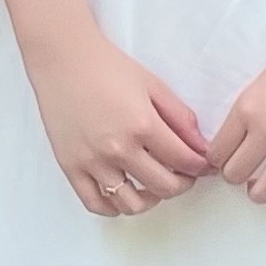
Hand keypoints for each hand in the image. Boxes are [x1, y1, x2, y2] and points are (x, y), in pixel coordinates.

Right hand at [25, 19, 212, 218]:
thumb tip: (201, 147)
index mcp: (142, 125)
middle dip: (182, 184)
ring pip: (132, 204)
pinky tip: (124, 192)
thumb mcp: (153, 85)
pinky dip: (115, 207)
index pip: (183, 161)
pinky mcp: (71, 167)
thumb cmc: (108, 67)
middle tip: (183, 175)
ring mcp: (92, 161)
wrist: (63, 59)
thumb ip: (181, 118)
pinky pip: (97, 204)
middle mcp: (118, 148)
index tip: (202, 166)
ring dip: (151, 199)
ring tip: (154, 185)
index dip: (200, 167)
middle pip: (163, 187)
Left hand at [209, 27, 265, 215]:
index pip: (217, 152)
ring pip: (262, 191)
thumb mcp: (258, 86)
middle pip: (235, 174)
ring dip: (258, 193)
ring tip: (261, 187)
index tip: (225, 161)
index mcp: (246, 109)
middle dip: (236, 176)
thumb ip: (244, 117)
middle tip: (244, 171)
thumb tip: (233, 149)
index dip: (218, 160)